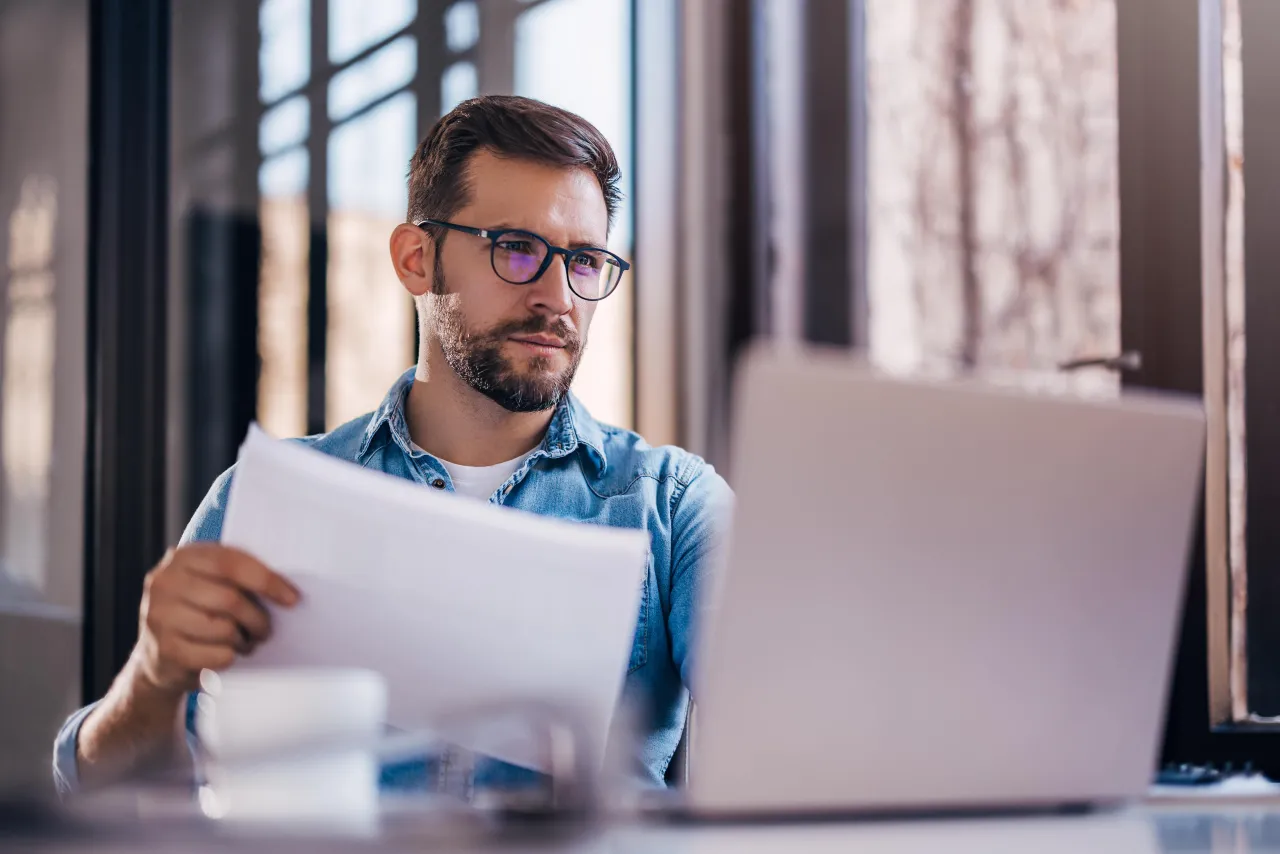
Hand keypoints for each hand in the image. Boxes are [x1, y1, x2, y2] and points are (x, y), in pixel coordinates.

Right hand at [129, 543, 299, 695]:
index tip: (292, 599)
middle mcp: (165, 583)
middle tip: (266, 630)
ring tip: (244, 641)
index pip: (232, 563)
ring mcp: (159, 617)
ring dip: (244, 640)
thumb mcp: (211, 583)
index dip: (267, 581)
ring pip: (225, 630)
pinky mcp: (164, 650)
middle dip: (258, 618)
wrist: (158, 655)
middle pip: (231, 600)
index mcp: (183, 558)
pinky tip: (227, 654)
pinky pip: (217, 656)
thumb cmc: (198, 611)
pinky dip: (230, 657)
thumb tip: (287, 590)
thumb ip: (238, 577)